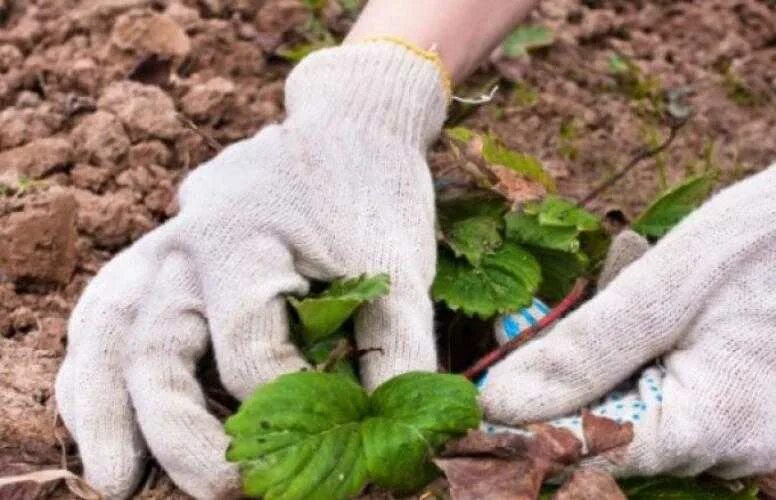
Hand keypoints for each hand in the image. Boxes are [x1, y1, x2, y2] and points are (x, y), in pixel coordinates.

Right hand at [55, 42, 446, 498]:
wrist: (350, 123)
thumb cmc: (376, 197)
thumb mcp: (400, 271)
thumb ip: (397, 354)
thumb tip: (391, 444)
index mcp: (243, 236)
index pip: (244, 347)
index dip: (282, 406)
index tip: (323, 441)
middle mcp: (185, 241)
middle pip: (156, 348)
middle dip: (180, 433)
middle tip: (226, 490)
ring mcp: (164, 243)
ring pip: (107, 330)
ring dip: (105, 410)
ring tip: (116, 480)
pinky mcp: (162, 252)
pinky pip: (107, 308)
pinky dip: (96, 366)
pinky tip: (105, 417)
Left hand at [479, 131, 775, 477]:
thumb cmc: (756, 242)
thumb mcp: (660, 287)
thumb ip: (580, 352)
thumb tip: (500, 403)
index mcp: (719, 423)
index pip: (599, 453)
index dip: (536, 432)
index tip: (484, 406)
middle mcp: (736, 450)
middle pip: (617, 440)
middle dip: (578, 387)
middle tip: (561, 328)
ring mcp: (745, 438)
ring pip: (639, 421)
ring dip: (610, 371)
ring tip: (629, 290)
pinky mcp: (743, 417)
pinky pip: (671, 405)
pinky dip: (644, 366)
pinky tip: (654, 319)